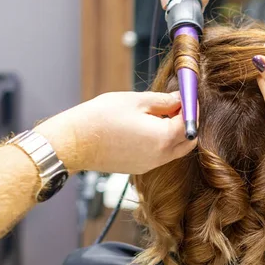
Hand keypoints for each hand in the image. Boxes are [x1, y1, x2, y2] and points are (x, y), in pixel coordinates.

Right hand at [35, 91, 195, 173]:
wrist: (73, 142)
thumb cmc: (101, 118)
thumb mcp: (136, 101)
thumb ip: (163, 101)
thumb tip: (180, 99)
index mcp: (162, 139)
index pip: (189, 123)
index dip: (191, 108)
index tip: (187, 96)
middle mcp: (159, 157)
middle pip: (187, 141)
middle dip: (187, 123)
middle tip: (176, 105)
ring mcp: (149, 165)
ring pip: (174, 150)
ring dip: (174, 133)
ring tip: (158, 114)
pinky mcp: (138, 168)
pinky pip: (159, 155)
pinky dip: (161, 142)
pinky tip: (146, 127)